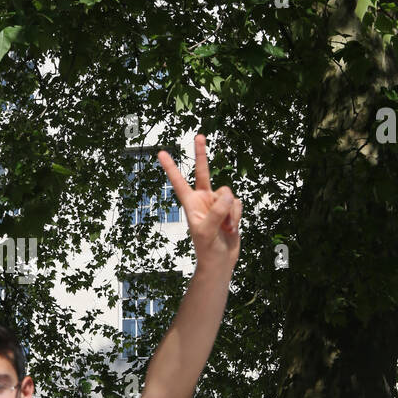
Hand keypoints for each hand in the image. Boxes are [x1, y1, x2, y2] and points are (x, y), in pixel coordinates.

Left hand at [157, 134, 241, 273]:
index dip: (171, 168)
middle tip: (198, 135)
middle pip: (203, 172)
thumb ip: (216, 212)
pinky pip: (237, 203)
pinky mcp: (230, 209)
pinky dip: (236, 216)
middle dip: (201, 154)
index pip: (179, 182)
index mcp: (190, 204)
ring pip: (228, 194)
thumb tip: (228, 195)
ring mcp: (217, 203)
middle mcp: (203, 199)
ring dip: (230, 212)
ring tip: (224, 227)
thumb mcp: (207, 231)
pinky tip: (231, 227)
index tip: (161, 153)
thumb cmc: (208, 249)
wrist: (220, 262)